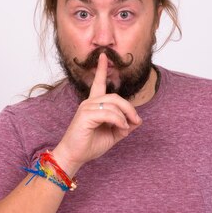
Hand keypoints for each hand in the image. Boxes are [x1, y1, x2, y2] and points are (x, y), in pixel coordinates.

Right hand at [52, 53, 141, 175]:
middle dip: (129, 108)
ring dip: (125, 116)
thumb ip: (123, 126)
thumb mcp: (112, 135)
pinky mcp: (86, 115)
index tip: (104, 56)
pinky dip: (119, 121)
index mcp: (93, 105)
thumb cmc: (89, 145)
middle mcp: (89, 103)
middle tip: (136, 121)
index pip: (98, 83)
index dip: (101, 69)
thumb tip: (137, 120)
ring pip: (114, 104)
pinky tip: (121, 128)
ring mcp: (86, 108)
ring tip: (125, 128)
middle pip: (115, 97)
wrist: (74, 156)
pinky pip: (109, 113)